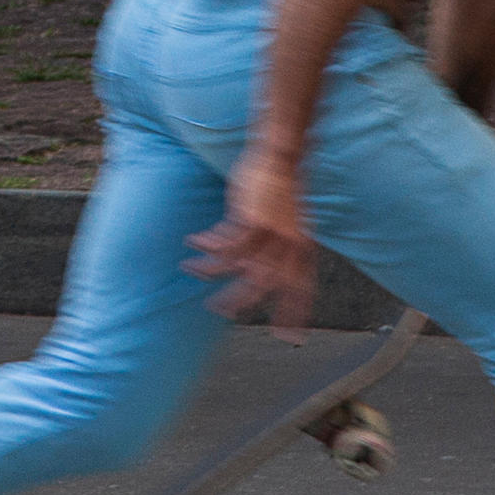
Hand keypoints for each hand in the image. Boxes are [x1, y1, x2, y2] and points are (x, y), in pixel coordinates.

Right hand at [187, 151, 317, 339]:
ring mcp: (269, 235)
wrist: (283, 157)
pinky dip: (207, 245)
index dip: (295, 314)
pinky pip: (224, 244)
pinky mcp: (250, 221)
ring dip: (210, 271)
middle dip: (237, 301)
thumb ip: (287, 246)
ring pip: (236, 268)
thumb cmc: (287, 187)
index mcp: (302, 248)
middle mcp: (288, 246)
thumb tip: (276, 266)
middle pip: (262, 287)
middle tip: (219, 311)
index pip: (301, 290)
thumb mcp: (295, 222)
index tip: (289, 336)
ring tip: (192, 270)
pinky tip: (194, 241)